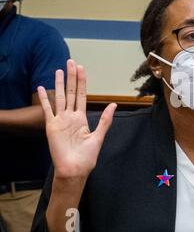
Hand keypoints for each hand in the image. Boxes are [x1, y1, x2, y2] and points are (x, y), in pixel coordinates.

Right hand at [38, 59, 116, 179]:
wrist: (75, 169)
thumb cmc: (87, 157)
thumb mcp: (98, 136)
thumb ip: (105, 120)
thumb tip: (113, 104)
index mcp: (81, 118)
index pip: (82, 95)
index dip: (82, 82)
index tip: (81, 69)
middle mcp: (70, 117)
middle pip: (71, 92)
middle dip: (72, 77)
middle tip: (71, 62)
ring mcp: (60, 120)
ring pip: (59, 97)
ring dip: (59, 84)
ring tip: (59, 70)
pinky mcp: (51, 126)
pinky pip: (47, 109)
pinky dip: (44, 98)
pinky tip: (41, 87)